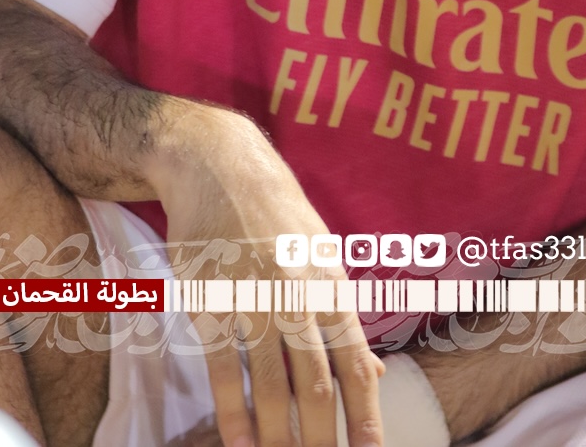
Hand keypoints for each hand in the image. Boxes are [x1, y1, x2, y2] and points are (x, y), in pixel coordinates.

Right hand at [148, 103, 382, 446]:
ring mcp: (254, 300)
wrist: (219, 166)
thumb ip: (342, 318)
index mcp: (330, 283)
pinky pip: (227, 371)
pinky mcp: (213, 303)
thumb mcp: (321, 254)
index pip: (355, 364)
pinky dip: (234, 413)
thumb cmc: (276, 213)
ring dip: (278, 436)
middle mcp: (297, 295)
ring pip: (272, 386)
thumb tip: (372, 373)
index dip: (365, 414)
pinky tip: (239, 442)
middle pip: (315, 385)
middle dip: (321, 438)